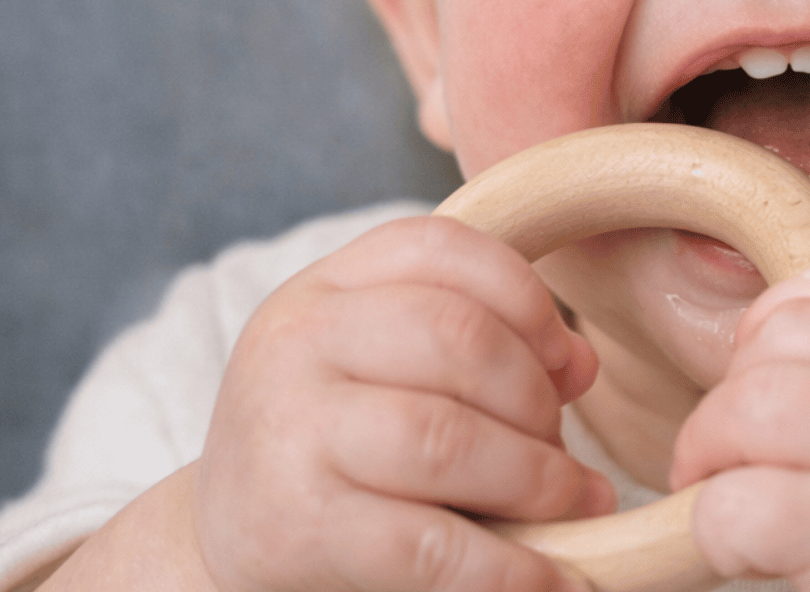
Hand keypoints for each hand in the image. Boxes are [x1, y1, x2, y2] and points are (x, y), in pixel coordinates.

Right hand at [193, 215, 612, 591]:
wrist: (230, 535)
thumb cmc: (342, 440)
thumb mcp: (390, 366)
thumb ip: (480, 344)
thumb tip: (580, 364)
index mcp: (326, 287)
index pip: (442, 250)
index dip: (527, 298)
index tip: (568, 361)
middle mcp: (295, 342)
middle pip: (457, 336)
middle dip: (536, 398)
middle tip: (567, 450)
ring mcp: (289, 431)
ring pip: (446, 436)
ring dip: (537, 478)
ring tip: (576, 503)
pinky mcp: (296, 527)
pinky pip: (429, 545)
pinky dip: (507, 568)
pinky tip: (551, 579)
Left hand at [671, 260, 809, 591]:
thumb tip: (758, 347)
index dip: (768, 325)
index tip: (758, 381)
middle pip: (781, 336)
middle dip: (727, 395)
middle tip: (726, 457)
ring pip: (750, 403)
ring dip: (707, 451)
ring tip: (720, 496)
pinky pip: (736, 503)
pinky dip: (712, 529)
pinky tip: (740, 552)